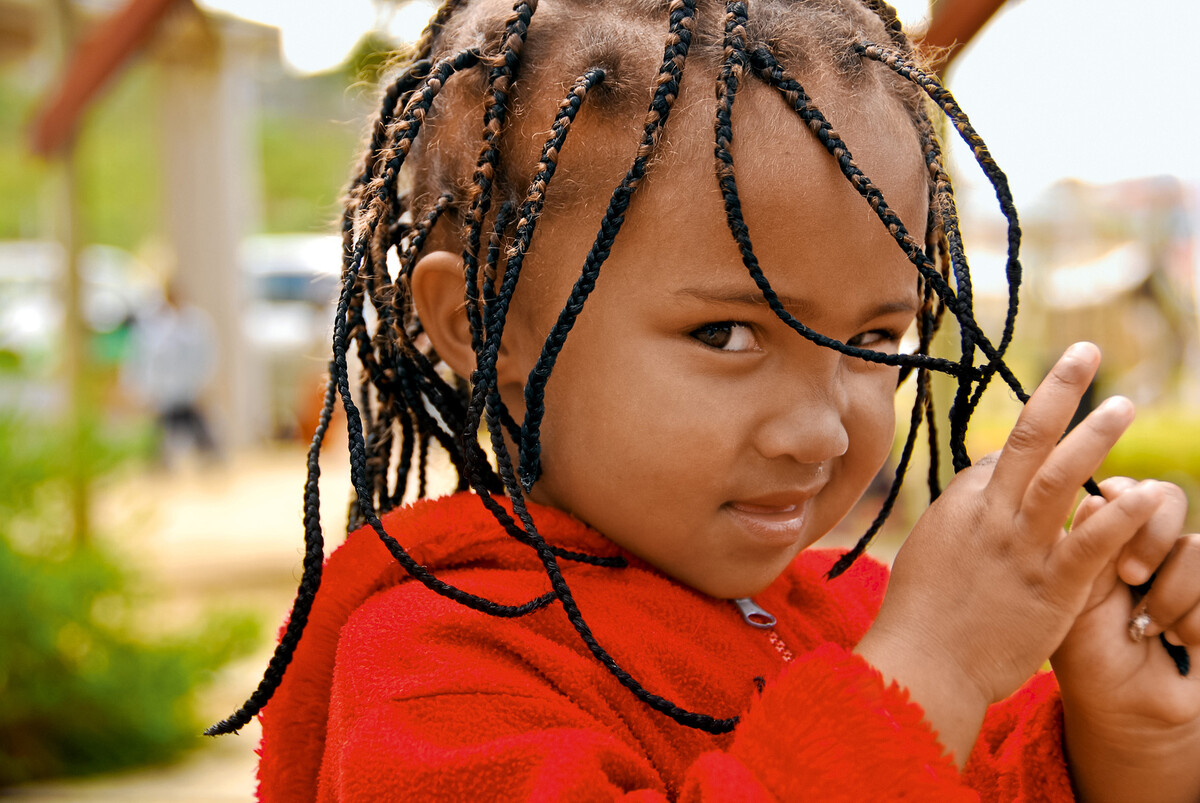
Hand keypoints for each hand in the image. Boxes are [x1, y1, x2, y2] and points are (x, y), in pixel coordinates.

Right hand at [856, 342, 1160, 764]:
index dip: (1028, 446)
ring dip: (1093, 437)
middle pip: (1025, 440)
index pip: (1000, 458)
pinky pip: (1090, 543)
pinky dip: (1120, 516)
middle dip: (1058, 392)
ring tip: (1123, 405)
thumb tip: (981, 494)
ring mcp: (1021, 550)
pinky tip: (1146, 495)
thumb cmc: (919, 615)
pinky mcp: (1051, 588)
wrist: (923, 666)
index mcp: (959, 506)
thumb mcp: (930, 553)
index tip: (1047, 440)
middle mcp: (989, 517)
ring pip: (1060, 478)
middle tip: (1088, 352)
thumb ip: (961, 520)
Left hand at [1052, 479, 1199, 802]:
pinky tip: (1174, 638)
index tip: (1106, 510)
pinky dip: (1193, 616)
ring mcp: (1185, 570)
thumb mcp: (1073, 595)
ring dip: (1168, 594)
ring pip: (1192, 546)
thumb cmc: (1087, 651)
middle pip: (1166, 497)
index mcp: (1106, 536)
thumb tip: (1099, 494)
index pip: (1124, 487)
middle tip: (1129, 578)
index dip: (1122, 492)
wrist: (1124, 708)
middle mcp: (1149, 545)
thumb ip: (1084, 544)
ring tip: (1145, 626)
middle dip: (1149, 536)